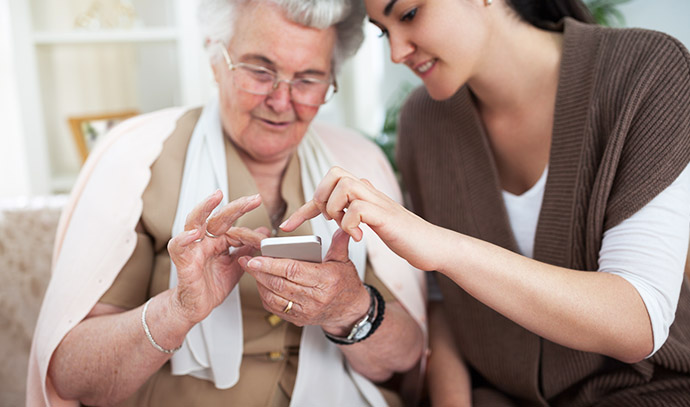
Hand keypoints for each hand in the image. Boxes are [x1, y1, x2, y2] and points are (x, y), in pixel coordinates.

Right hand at [168, 190, 268, 324]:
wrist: (197, 307)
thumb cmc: (212, 285)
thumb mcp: (237, 265)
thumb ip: (248, 249)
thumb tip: (264, 232)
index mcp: (218, 240)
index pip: (236, 229)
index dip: (251, 234)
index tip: (265, 240)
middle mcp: (205, 240)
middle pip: (218, 217)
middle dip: (236, 207)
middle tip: (254, 199)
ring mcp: (192, 248)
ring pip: (194, 221)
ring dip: (204, 208)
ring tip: (216, 197)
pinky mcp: (183, 261)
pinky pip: (178, 247)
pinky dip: (184, 239)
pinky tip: (194, 234)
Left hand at [239, 229, 369, 334]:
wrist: (350, 311)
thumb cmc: (345, 284)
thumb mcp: (344, 261)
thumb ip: (339, 244)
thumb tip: (342, 228)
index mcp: (326, 280)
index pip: (293, 271)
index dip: (271, 264)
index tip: (257, 258)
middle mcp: (316, 298)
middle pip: (280, 284)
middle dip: (259, 272)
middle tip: (247, 261)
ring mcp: (306, 311)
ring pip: (274, 297)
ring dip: (259, 283)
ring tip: (252, 270)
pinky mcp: (299, 319)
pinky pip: (275, 308)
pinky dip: (265, 295)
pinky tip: (261, 284)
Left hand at [280, 166, 438, 270]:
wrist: (431, 245)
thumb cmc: (401, 236)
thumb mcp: (371, 223)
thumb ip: (354, 213)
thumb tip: (336, 212)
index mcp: (363, 192)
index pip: (327, 188)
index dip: (303, 208)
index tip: (286, 227)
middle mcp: (369, 190)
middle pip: (334, 172)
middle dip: (323, 197)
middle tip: (330, 220)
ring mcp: (378, 201)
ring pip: (344, 186)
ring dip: (336, 210)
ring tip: (345, 228)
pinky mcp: (386, 215)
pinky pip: (357, 209)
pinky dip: (351, 225)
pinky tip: (359, 237)